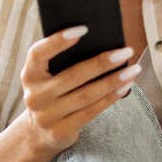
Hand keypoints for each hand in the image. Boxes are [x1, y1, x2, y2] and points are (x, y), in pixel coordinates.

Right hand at [20, 27, 141, 153]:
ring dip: (113, 81)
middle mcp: (34, 96)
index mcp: (29, 75)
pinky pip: (91, 112)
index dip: (58, 41)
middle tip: (125, 51)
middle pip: (72, 76)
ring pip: (86, 95)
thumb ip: (63, 62)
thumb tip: (102, 45)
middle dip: (102, 62)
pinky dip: (110, 98)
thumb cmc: (51, 94)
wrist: (38, 132)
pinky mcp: (60, 131)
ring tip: (133, 69)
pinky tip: (125, 86)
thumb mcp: (47, 78)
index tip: (84, 29)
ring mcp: (46, 116)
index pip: (38, 54)